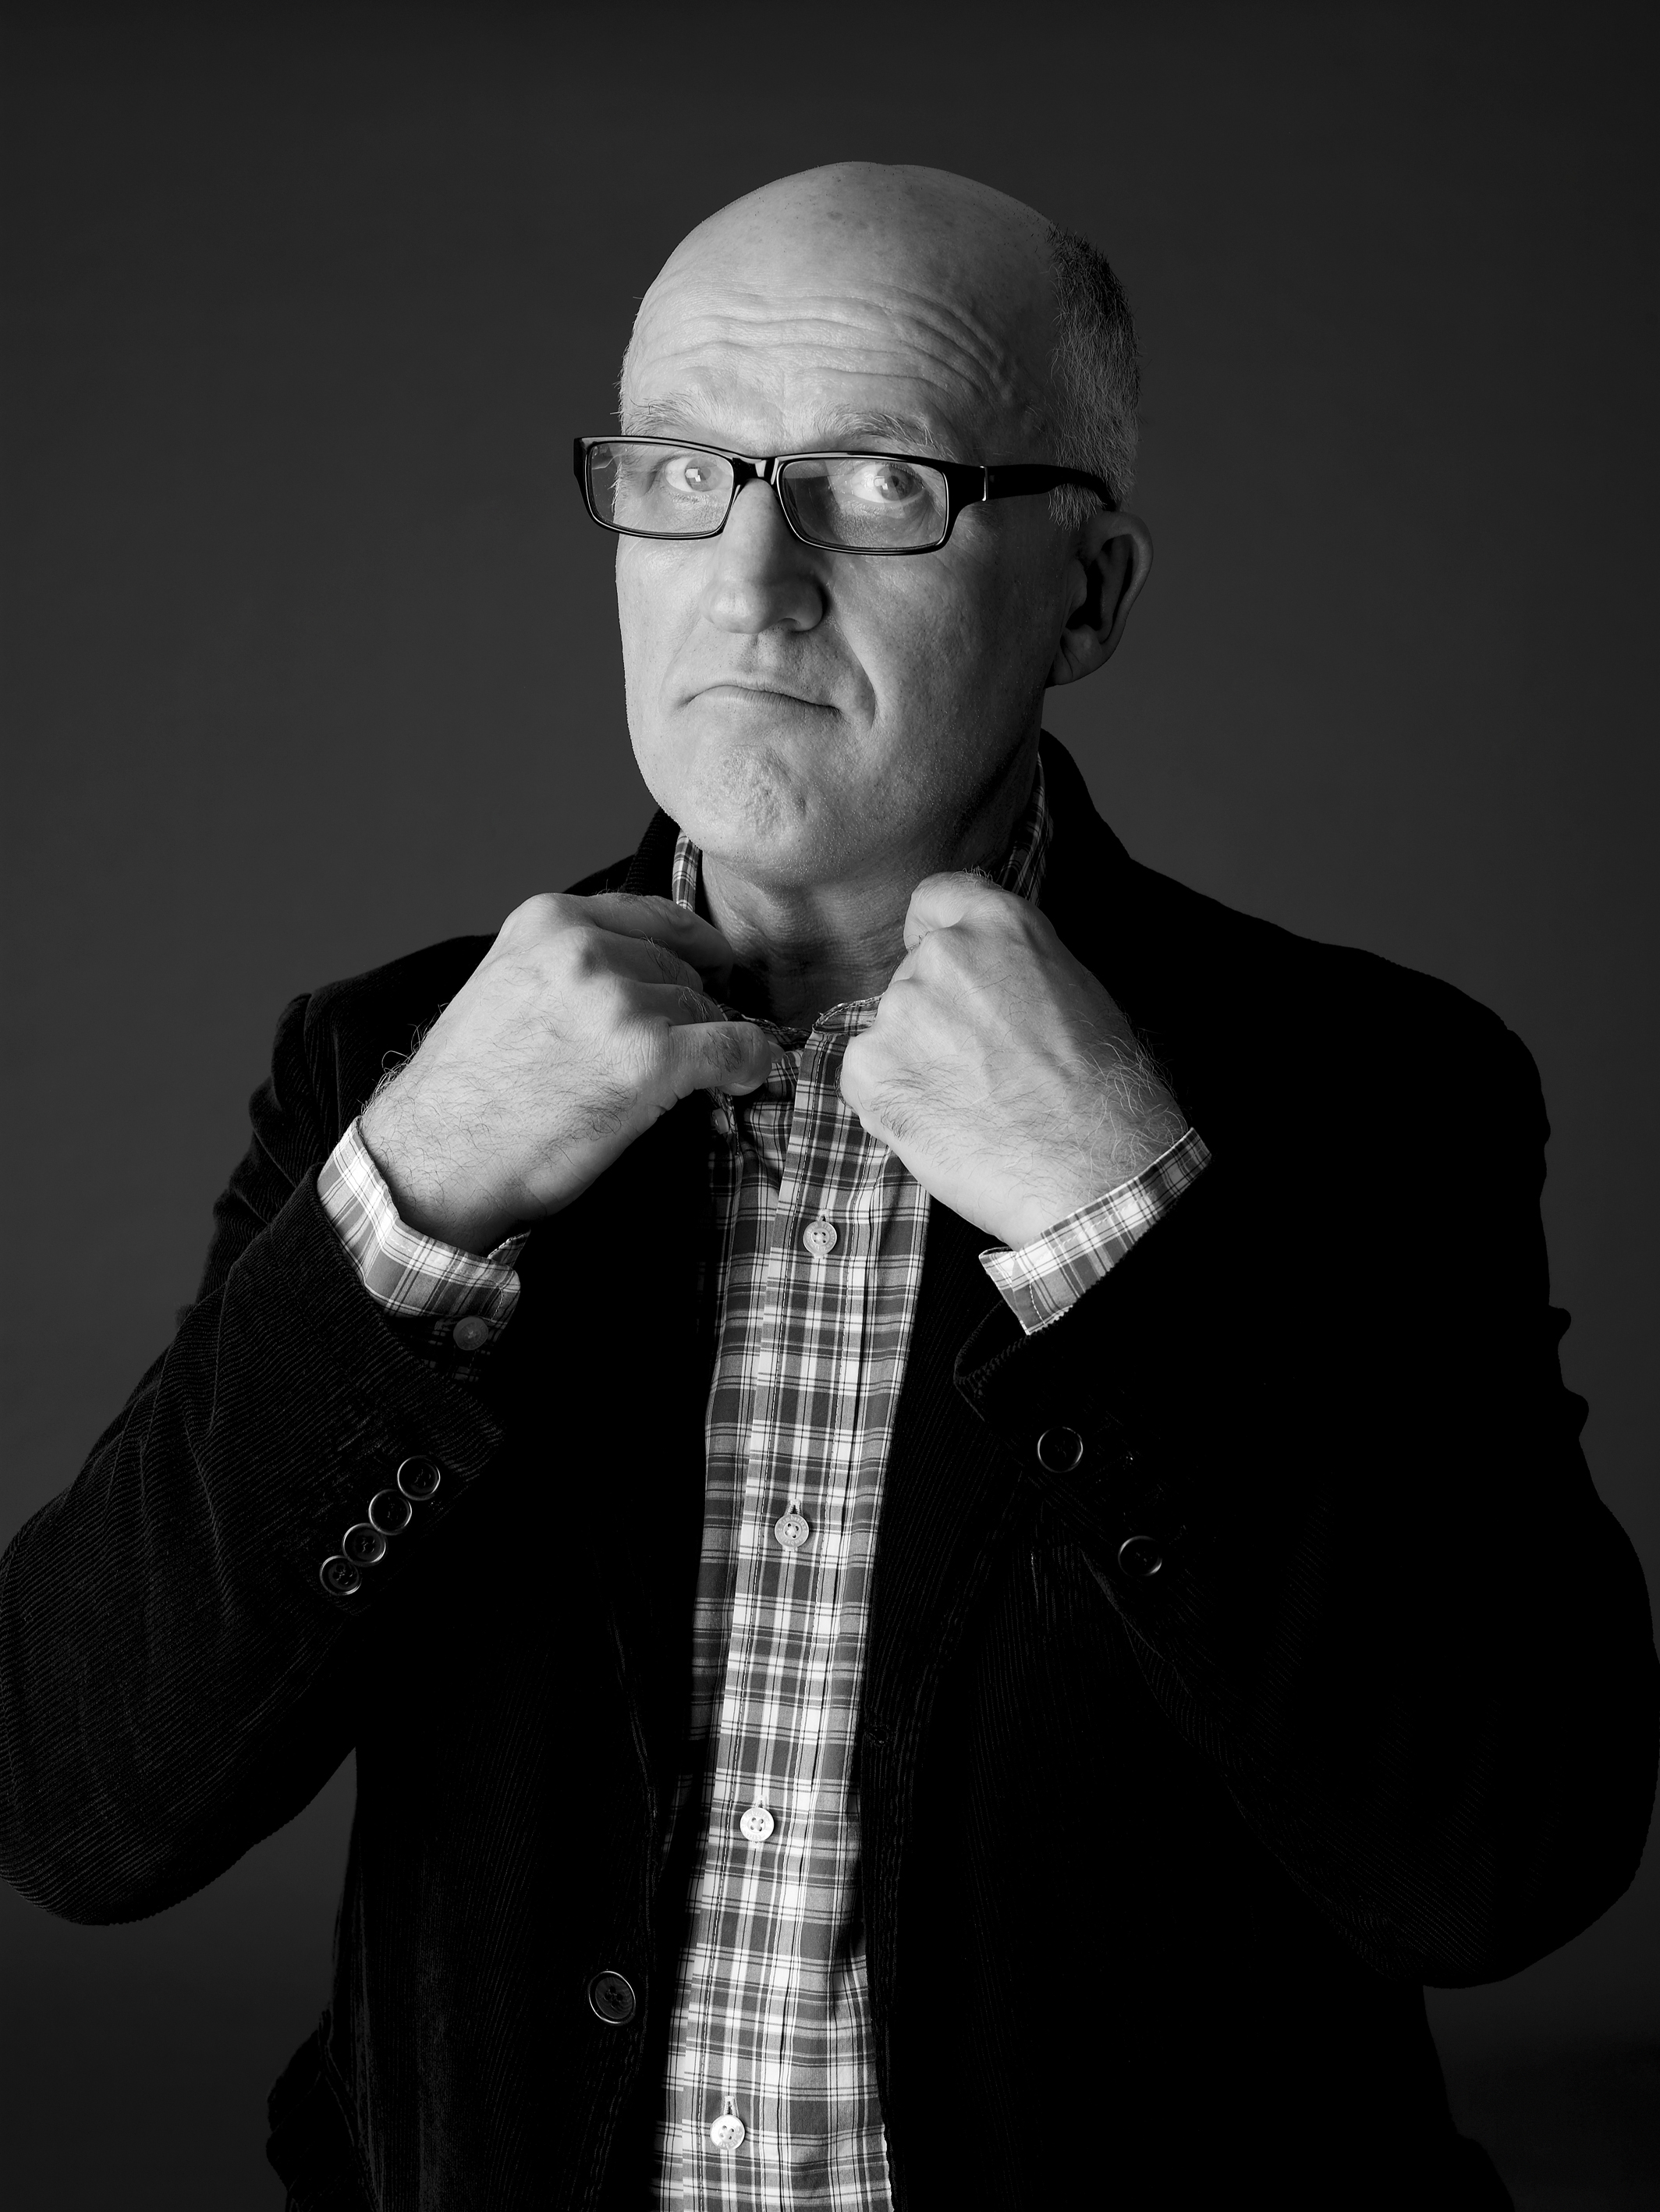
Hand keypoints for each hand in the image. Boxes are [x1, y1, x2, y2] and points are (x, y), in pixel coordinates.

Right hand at [359, 893, 775, 1252]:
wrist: (437, 1161)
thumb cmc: (468, 1091)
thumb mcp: (507, 986)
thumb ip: (568, 961)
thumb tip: (645, 972)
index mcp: (548, 921)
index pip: (652, 914)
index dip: (692, 946)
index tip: (711, 966)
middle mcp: (585, 949)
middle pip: (680, 965)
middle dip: (691, 1004)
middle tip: (686, 1044)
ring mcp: (620, 1002)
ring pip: (705, 1008)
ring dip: (707, 1042)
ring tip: (690, 1077)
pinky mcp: (652, 1058)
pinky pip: (736, 1048)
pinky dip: (752, 1064)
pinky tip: (747, 1079)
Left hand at [839, 873, 1187, 1247]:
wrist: (1093, 1167)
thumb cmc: (1103, 1090)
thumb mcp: (1075, 990)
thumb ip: (1015, 965)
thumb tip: (990, 975)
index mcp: (1000, 925)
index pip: (935, 899)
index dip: (935, 933)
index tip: (946, 966)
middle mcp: (944, 956)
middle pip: (912, 975)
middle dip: (935, 1015)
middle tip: (980, 1066)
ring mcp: (901, 1011)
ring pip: (890, 1031)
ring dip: (914, 1061)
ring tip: (968, 1104)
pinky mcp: (870, 1069)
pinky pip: (864, 1078)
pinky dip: (891, 1101)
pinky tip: (940, 1124)